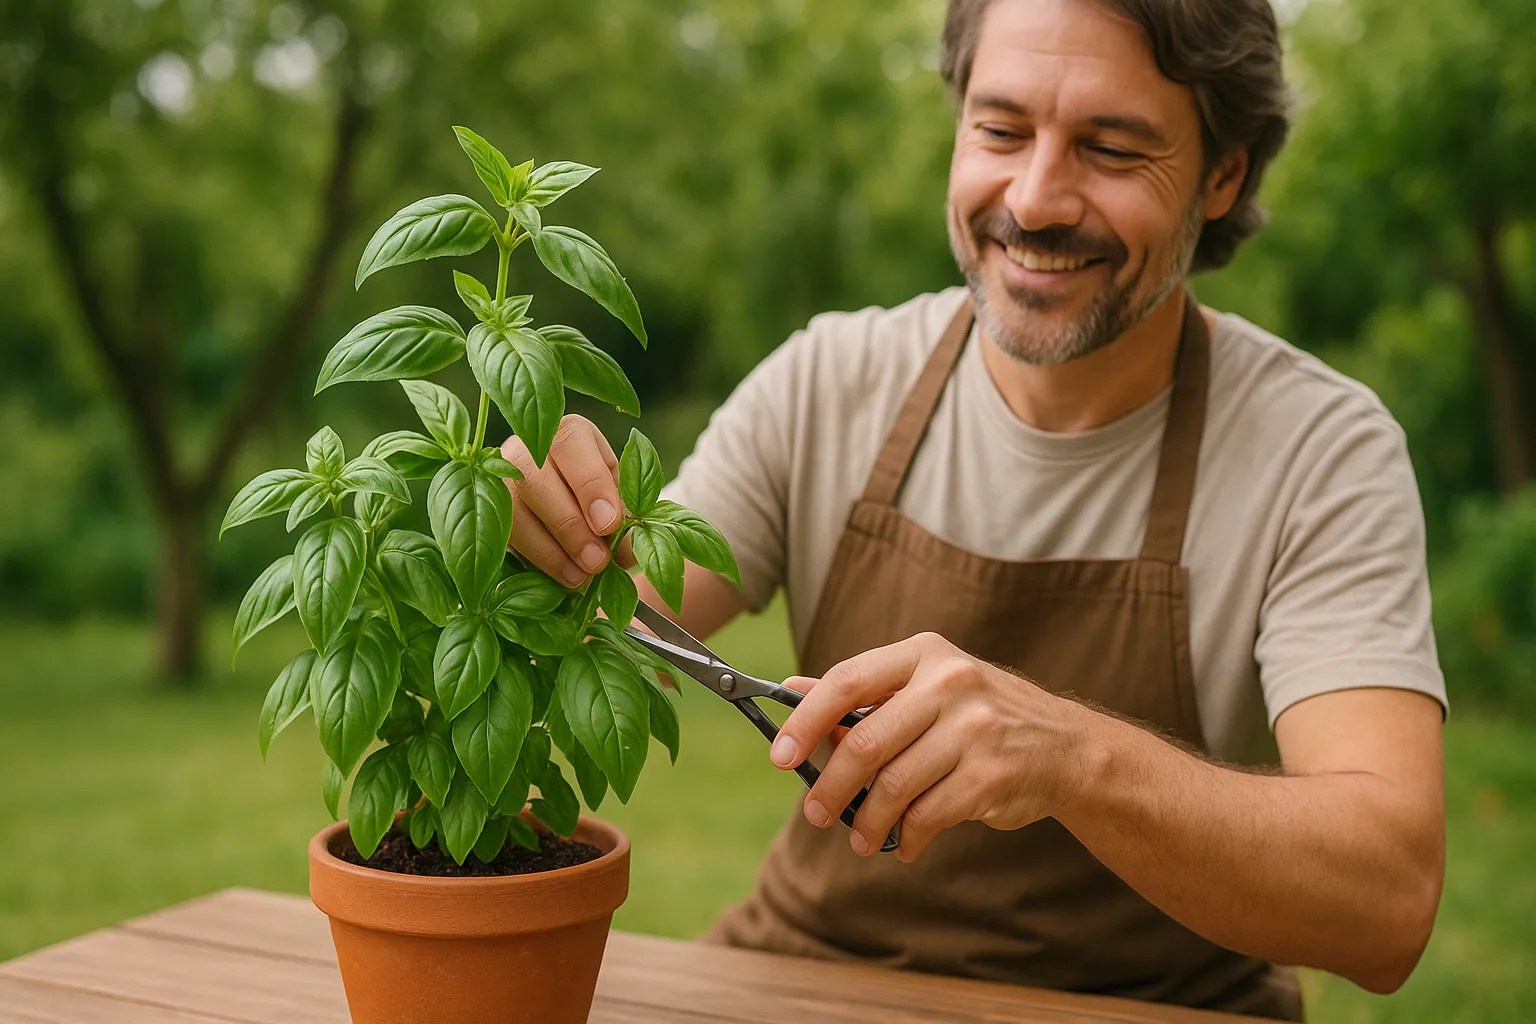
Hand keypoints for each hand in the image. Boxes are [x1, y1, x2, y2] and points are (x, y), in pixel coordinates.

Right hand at [502, 415, 631, 586]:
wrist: (579, 510)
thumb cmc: (604, 500)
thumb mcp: (622, 499)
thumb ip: (625, 515)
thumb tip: (624, 547)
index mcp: (568, 432)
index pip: (570, 444)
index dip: (589, 485)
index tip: (608, 524)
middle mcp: (527, 446)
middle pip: (534, 475)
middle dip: (568, 524)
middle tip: (597, 560)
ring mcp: (500, 477)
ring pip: (513, 508)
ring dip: (550, 549)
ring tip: (582, 575)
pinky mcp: (494, 510)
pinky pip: (504, 534)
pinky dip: (537, 559)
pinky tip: (564, 575)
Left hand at [770, 632, 1093, 862]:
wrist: (1066, 746)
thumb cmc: (978, 716)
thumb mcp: (926, 686)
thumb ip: (864, 692)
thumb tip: (791, 690)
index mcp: (924, 654)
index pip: (848, 680)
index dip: (806, 720)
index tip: (780, 756)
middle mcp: (950, 683)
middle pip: (866, 741)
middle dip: (831, 786)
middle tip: (816, 813)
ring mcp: (975, 728)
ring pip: (894, 785)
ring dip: (868, 821)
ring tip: (861, 838)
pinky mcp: (992, 774)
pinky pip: (928, 814)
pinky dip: (907, 835)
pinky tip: (904, 842)